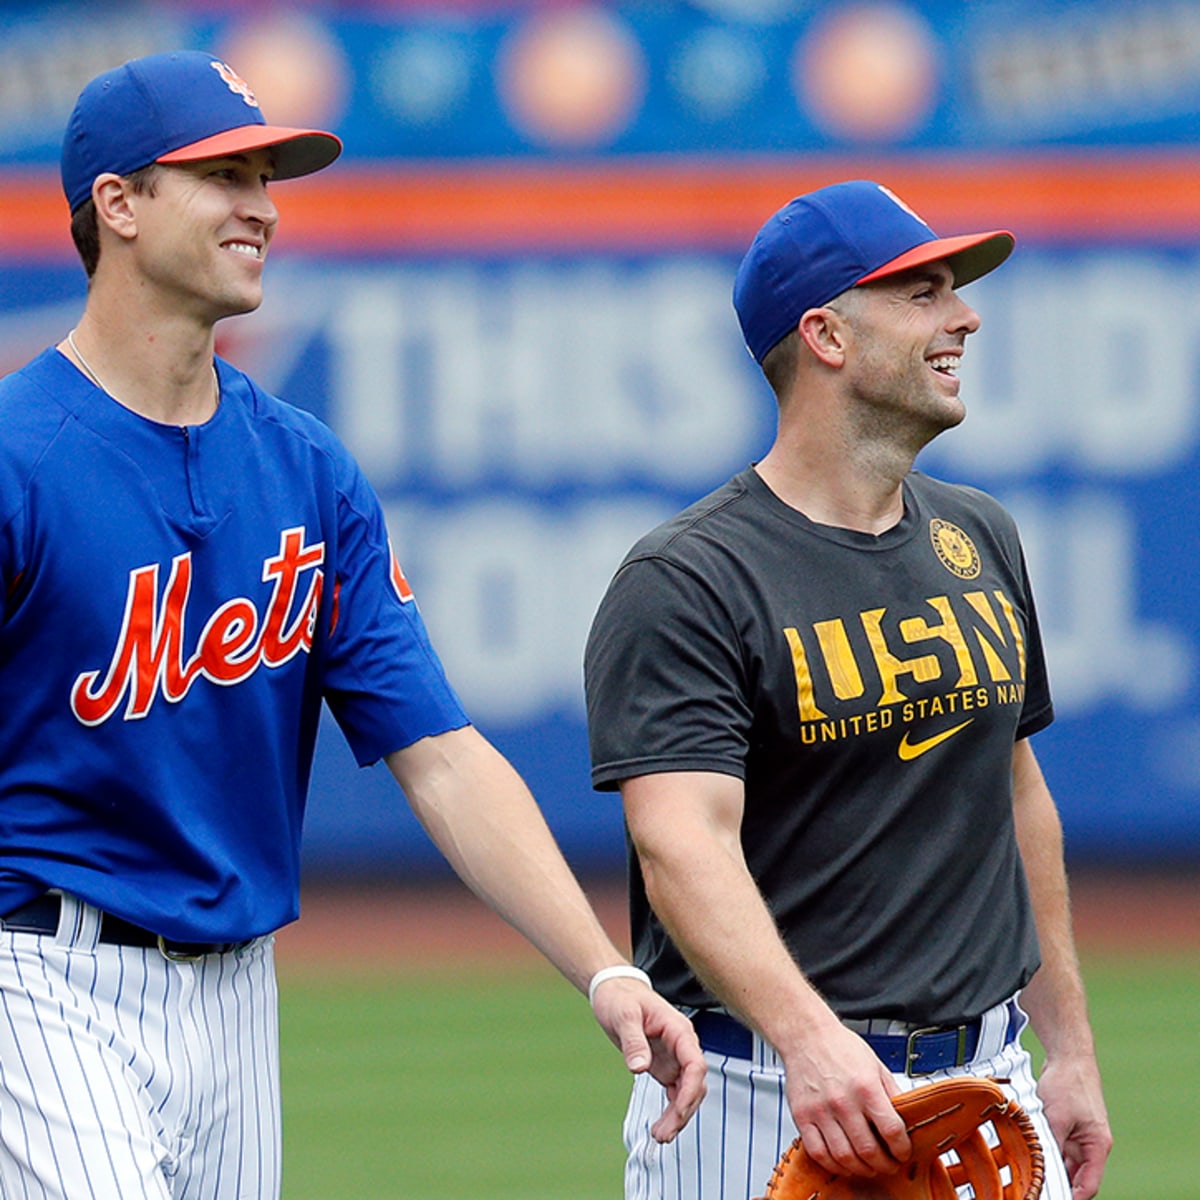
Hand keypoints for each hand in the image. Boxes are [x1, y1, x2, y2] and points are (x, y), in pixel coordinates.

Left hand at [590, 977, 706, 1141]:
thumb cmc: (621, 997)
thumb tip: (639, 1068)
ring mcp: (675, 1058)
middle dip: (683, 1111)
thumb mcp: (624, 1015)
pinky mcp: (665, 1066)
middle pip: (694, 1084)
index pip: (696, 1064)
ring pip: (687, 1092)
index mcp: (678, 1030)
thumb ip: (633, 1040)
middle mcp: (682, 1046)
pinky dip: (672, 1110)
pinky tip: (662, 1127)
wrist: (614, 990)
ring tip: (660, 1136)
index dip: (690, 1091)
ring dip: (678, 1116)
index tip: (678, 1112)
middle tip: (663, 1134)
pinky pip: (676, 1092)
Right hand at [782, 1021, 910, 1176]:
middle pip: (869, 1150)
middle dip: (884, 1164)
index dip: (901, 1149)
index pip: (892, 1131)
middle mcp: (843, 1101)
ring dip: (861, 1169)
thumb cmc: (840, 1047)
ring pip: (844, 1157)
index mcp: (866, 1087)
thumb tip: (907, 1119)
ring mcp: (820, 1111)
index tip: (902, 1152)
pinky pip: (818, 1153)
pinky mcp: (802, 1116)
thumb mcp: (876, 1065)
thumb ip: (892, 1094)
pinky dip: (833, 1165)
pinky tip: (842, 1161)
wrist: (806, 1034)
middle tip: (888, 1164)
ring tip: (868, 1166)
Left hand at [1037, 1053, 1111, 1199]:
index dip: (1074, 1198)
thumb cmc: (1069, 1083)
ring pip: (1063, 1159)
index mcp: (1097, 1146)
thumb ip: (1053, 1145)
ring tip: (1032, 1167)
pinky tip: (1030, 1148)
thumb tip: (1045, 1168)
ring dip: (1050, 1162)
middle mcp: (1091, 1144)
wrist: (1067, 1055)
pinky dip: (1046, 1147)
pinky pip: (1056, 1144)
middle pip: (1075, 1174)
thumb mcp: (1057, 1118)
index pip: (1088, 1184)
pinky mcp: (1066, 1125)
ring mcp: (1078, 1134)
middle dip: (1058, 1182)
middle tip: (1038, 1188)